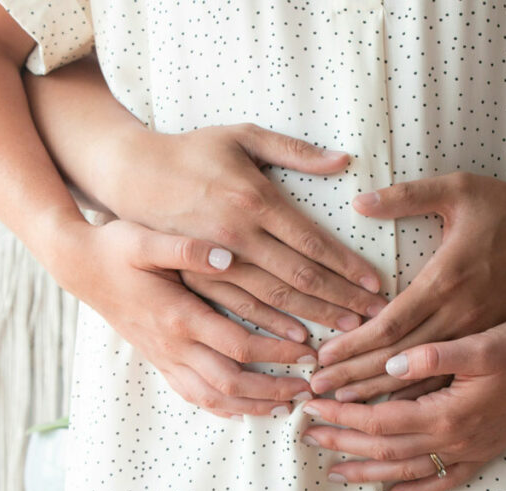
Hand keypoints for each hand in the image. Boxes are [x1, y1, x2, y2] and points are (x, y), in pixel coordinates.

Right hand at [48, 218, 316, 418]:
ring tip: (285, 407)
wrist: (77, 266)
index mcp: (178, 316)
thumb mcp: (145, 239)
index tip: (310, 351)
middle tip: (308, 389)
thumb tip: (228, 255)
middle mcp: (172, 345)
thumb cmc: (114, 248)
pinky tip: (243, 409)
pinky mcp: (157, 360)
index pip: (239, 345)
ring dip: (251, 406)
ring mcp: (163, 357)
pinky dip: (222, 407)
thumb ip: (186, 248)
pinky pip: (192, 395)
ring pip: (212, 398)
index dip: (277, 353)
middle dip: (273, 390)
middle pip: (231, 383)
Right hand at [92, 122, 387, 333]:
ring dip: (312, 319)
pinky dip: (268, 329)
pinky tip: (295, 341)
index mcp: (253, 200)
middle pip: (299, 279)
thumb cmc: (191, 151)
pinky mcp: (195, 278)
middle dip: (341, 300)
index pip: (312, 243)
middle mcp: (236, 237)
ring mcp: (214, 263)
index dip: (347, 266)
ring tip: (346, 333)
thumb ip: (293, 150)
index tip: (376, 284)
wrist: (130, 175)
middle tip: (375, 318)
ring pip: (272, 302)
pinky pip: (237, 311)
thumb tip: (343, 160)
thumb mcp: (241, 135)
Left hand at [301, 319, 505, 490]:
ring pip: (407, 470)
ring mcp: (470, 451)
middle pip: (384, 449)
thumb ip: (433, 355)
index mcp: (446, 412)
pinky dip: (418, 489)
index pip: (378, 420)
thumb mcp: (480, 342)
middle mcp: (454, 439)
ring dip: (369, 471)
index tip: (312, 406)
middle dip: (343, 442)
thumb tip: (391, 363)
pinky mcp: (484, 452)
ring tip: (335, 472)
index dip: (342, 415)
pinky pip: (445, 480)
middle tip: (307, 437)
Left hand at [310, 172, 505, 399]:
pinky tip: (393, 415)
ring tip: (341, 408)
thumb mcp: (460, 189)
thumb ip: (407, 196)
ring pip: (422, 380)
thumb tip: (359, 200)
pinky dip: (419, 398)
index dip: (351, 345)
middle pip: (396, 360)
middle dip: (352, 378)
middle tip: (314, 392)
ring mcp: (478, 336)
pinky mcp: (492, 345)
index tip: (320, 359)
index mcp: (446, 282)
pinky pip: (450, 382)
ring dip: (379, 395)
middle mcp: (460, 317)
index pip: (388, 325)